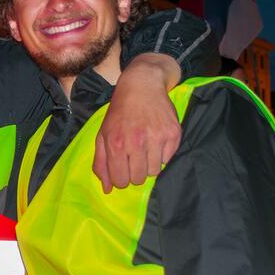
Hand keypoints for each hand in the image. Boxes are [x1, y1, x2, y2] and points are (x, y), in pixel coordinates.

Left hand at [94, 53, 182, 192]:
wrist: (142, 85)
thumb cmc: (120, 112)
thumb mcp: (103, 134)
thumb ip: (101, 162)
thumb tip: (106, 189)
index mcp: (116, 143)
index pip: (121, 180)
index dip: (121, 178)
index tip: (123, 169)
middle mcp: (136, 142)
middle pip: (139, 179)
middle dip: (136, 172)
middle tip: (135, 157)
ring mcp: (156, 138)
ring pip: (155, 171)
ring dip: (150, 163)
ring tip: (146, 147)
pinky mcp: (173, 134)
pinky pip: (168, 159)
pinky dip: (162, 154)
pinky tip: (156, 139)